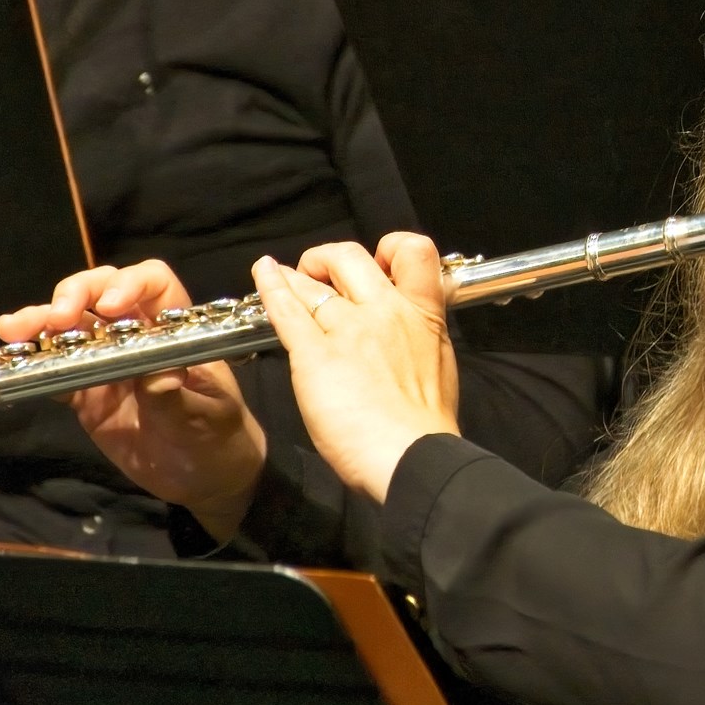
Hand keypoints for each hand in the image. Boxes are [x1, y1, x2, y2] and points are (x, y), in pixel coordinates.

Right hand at [0, 262, 266, 538]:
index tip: (109, 306)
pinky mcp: (85, 395)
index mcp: (174, 329)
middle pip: (101, 292)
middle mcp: (137, 335)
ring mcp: (106, 363)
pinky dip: (32, 363)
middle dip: (76, 294)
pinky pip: (54, 372)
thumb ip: (176, 396)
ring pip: (71, 328)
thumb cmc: (218, 438)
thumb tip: (156, 374)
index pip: (154, 284)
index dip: (129, 284)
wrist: (205, 479)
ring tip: (12, 328)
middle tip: (56, 316)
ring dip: (41, 322)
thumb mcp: (205, 417)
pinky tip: (10, 358)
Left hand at [258, 235, 459, 505]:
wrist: (412, 455)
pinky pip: (287, 311)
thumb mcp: (440, 367)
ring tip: (285, 278)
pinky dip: (271, 287)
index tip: (378, 265)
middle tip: (320, 276)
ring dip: (296, 277)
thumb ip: (424, 340)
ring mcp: (348, 330)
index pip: (415, 252)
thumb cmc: (426, 426)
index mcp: (422, 315)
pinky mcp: (315, 355)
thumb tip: (418, 334)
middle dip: (330, 259)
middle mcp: (384, 311)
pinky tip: (264, 274)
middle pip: (350, 257)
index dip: (391, 249)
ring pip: (313, 284)